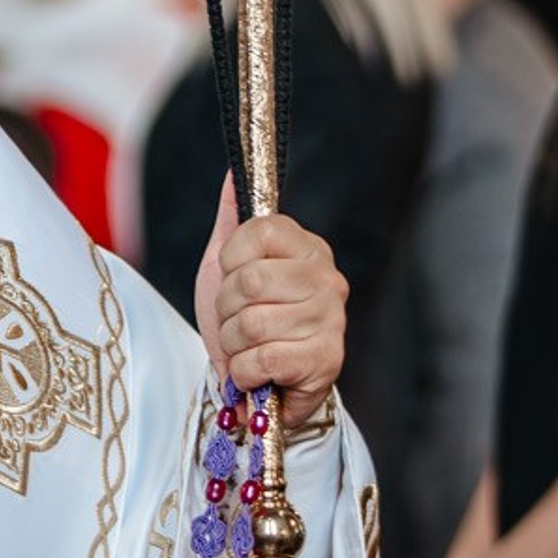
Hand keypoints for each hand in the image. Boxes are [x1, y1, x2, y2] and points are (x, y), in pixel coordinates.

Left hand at [194, 188, 346, 433]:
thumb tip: (232, 172)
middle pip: (249, 281)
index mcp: (307, 248)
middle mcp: (327, 278)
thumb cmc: (248, 320)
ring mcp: (331, 320)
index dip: (230, 261)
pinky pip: (260, 360)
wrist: (262, 385)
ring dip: (233, 344)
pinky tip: (257, 372)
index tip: (235, 279)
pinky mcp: (326, 361)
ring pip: (250, 324)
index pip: (257, 230)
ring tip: (248, 347)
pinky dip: (244, 372)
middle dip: (226, 310)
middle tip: (238, 322)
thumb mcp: (230, 266)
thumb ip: (233, 220)